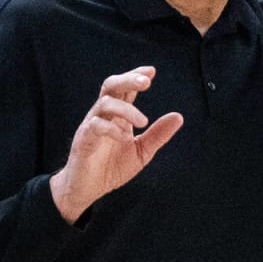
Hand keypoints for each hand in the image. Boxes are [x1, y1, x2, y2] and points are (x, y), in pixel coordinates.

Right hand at [49, 67, 182, 222]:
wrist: (88, 190)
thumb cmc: (111, 168)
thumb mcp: (141, 152)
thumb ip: (157, 135)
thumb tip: (179, 117)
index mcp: (117, 116)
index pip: (125, 89)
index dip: (136, 76)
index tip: (152, 71)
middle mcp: (103, 116)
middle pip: (111, 86)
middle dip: (128, 79)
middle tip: (146, 82)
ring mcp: (91, 126)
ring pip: (104, 103)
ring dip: (126, 109)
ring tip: (143, 122)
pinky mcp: (83, 140)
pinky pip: (95, 126)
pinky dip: (111, 129)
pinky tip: (125, 138)